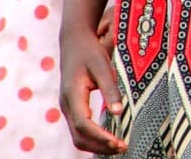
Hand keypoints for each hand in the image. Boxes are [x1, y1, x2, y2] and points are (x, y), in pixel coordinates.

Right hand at [59, 28, 125, 153]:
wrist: (74, 41)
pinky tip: (108, 139)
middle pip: (79, 136)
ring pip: (77, 136)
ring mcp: (67, 108)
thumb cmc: (90, 52)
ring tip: (118, 147)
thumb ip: (110, 89)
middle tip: (123, 148)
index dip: (100, 137)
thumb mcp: (103, 66)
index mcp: (73, 95)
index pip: (84, 124)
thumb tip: (119, 113)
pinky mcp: (72, 108)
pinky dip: (92, 139)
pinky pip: (79, 130)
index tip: (118, 142)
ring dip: (96, 145)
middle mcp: (67, 105)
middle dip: (100, 146)